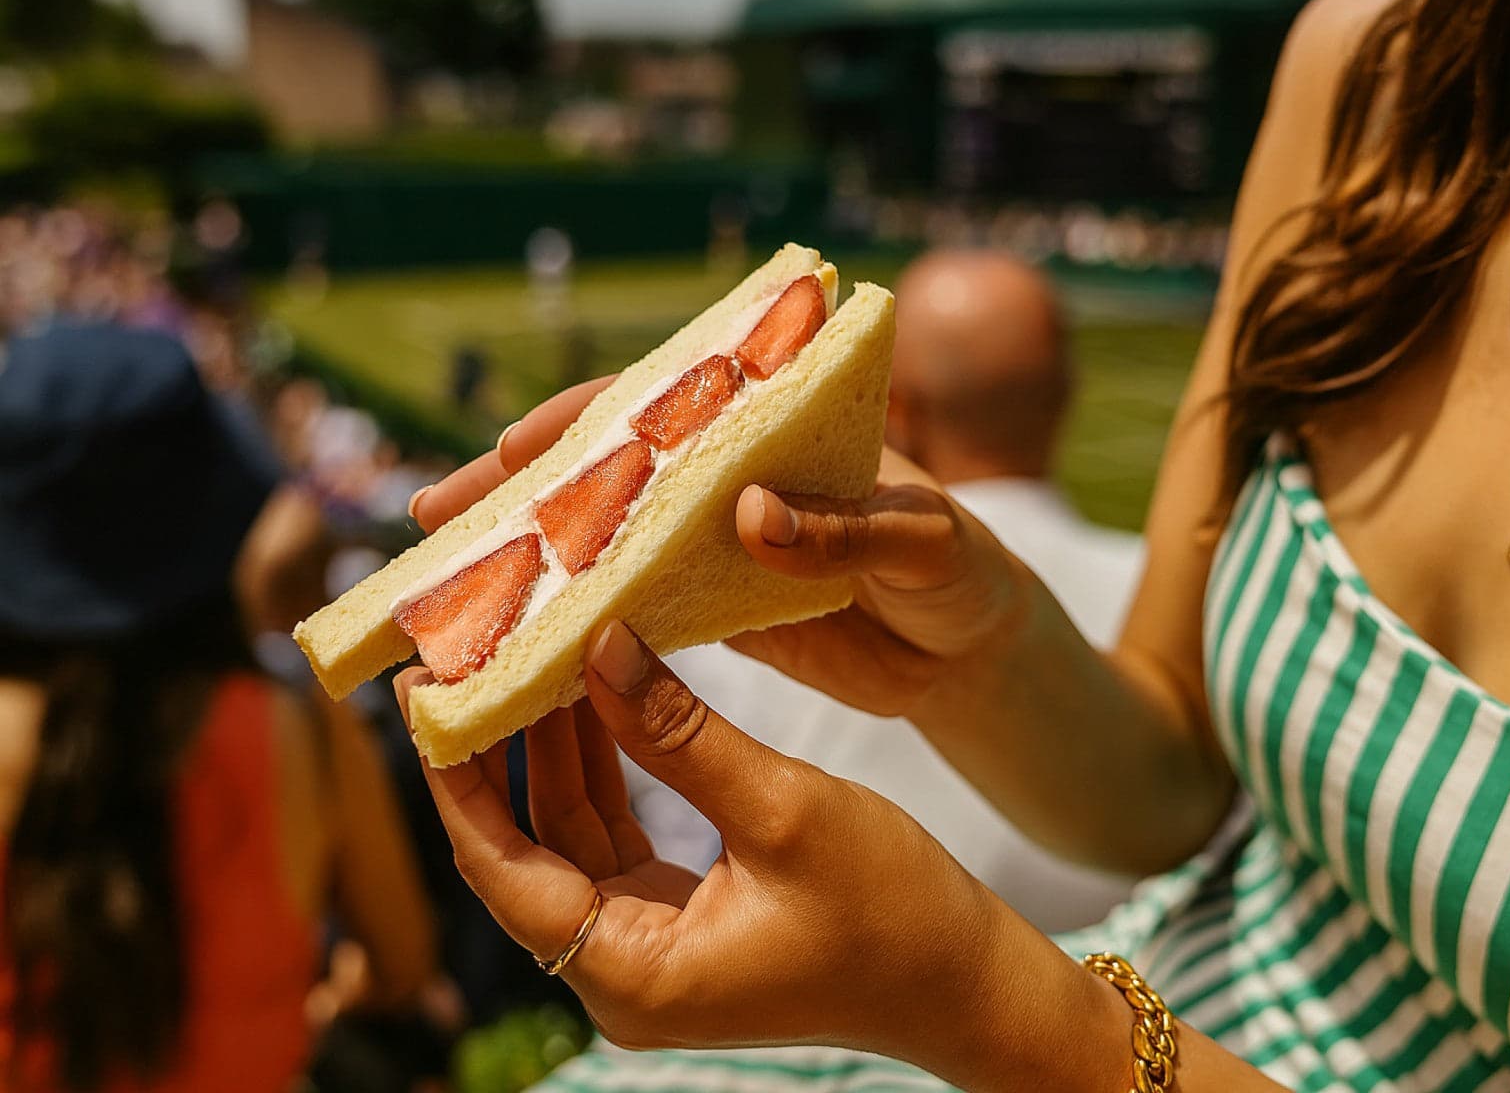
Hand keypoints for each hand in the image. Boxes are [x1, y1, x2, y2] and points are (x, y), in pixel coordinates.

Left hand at [393, 625, 1128, 1087]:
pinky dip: (606, 770)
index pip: (502, 868)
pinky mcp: (681, 920)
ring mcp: (650, 948)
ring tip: (536, 655)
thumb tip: (598, 646)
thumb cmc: (894, 913)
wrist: (967, 980)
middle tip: (471, 655)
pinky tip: (600, 699)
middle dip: (498, 752)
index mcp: (632, 974)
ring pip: (570, 836)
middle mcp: (622, 972)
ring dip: (555, 750)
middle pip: (524, 850)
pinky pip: (616, 837)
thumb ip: (680, 732)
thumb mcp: (784, 810)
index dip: (455, 778)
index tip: (423, 691)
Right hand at [410, 379, 1030, 719]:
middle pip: (609, 471)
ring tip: (449, 584)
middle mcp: (727, 478)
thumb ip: (848, 529)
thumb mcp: (923, 541)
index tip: (518, 447)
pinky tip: (520, 644)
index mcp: (775, 428)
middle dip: (521, 491)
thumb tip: (752, 513)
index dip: (589, 422)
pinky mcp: (712, 612)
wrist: (975, 648)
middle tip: (434, 517)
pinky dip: (576, 624)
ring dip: (531, 559)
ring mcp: (711, 546)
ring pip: (604, 541)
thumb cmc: (963, 568)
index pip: (668, 403)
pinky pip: (631, 612)